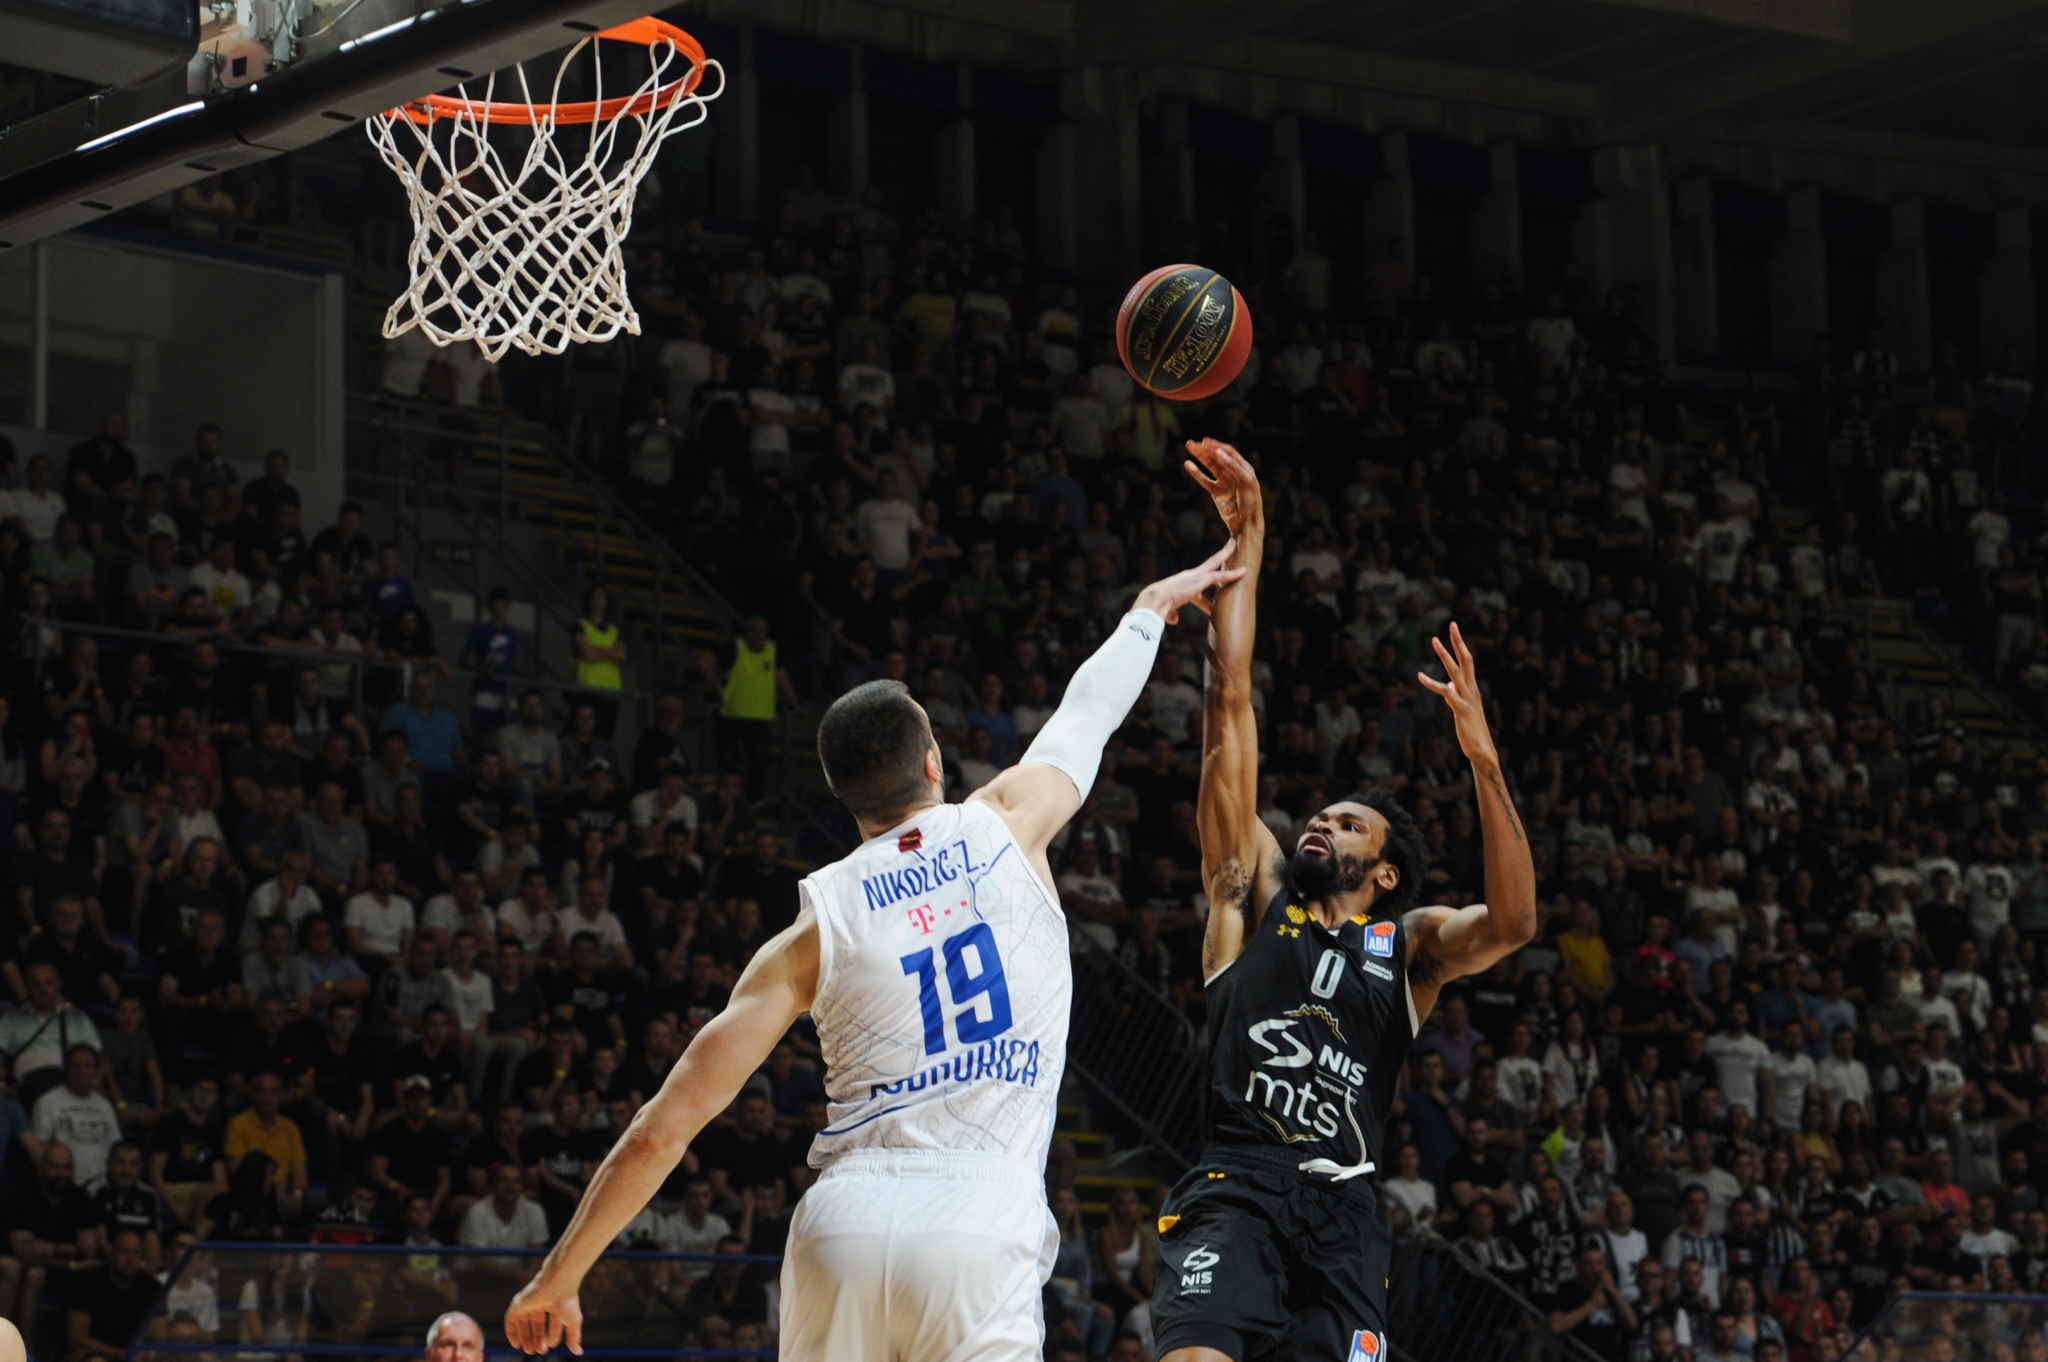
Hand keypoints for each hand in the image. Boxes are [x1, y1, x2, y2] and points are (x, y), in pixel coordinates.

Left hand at [507, 1279, 583, 1354]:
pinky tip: (516, 1345)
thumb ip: (574, 1338)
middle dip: (538, 1339)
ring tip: (529, 1351)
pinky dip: (512, 1333)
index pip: (552, 1323)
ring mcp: (529, 1303)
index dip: (552, 1336)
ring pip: (524, 1324)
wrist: (557, 1285)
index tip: (551, 1346)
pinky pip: (511, 1321)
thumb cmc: (567, 1302)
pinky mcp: (518, 1304)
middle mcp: (541, 1303)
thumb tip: (578, 1352)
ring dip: (526, 1338)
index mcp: (555, 1305)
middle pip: (537, 1325)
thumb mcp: (573, 1323)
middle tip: (540, 1351)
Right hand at [1133, 540, 1245, 624]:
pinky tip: (1243, 572)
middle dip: (1220, 555)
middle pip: (1210, 563)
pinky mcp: (1202, 579)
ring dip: (1226, 553)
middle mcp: (1191, 576)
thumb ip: (1171, 614)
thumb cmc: (1158, 604)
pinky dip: (1232, 574)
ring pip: (1216, 562)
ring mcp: (1197, 576)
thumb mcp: (1167, 610)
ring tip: (1235, 544)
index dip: (1208, 597)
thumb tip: (1174, 620)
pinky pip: (1221, 576)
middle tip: (1229, 545)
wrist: (1156, 598)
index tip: (1214, 602)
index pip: (1200, 587)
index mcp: (1184, 583)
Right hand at [1182, 439, 1261, 538]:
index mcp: (1243, 467)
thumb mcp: (1245, 481)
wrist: (1246, 523)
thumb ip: (1233, 466)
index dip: (1216, 446)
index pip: (1228, 452)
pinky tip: (1188, 465)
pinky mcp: (1217, 492)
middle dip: (1205, 449)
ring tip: (1189, 447)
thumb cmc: (1251, 501)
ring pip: (1210, 466)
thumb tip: (1218, 452)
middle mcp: (1233, 472)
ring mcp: (1224, 482)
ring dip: (1200, 457)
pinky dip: (1196, 473)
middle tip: (1191, 443)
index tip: (1204, 442)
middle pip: (1217, 457)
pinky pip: (1205, 480)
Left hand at [1417, 623, 1497, 765]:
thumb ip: (1457, 695)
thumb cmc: (1471, 731)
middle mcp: (1471, 690)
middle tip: (1452, 623)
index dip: (1461, 645)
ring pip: (1455, 671)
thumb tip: (1450, 685)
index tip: (1454, 628)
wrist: (1482, 751)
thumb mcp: (1463, 708)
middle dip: (1458, 641)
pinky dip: (1432, 683)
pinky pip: (1446, 692)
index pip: (1468, 662)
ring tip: (1433, 640)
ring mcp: (1467, 699)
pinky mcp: (1461, 710)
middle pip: (1466, 660)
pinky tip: (1420, 676)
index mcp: (1472, 689)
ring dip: (1445, 655)